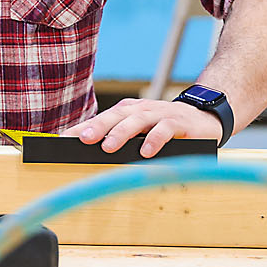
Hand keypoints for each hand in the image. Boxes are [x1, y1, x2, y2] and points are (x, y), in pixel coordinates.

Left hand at [67, 98, 223, 157]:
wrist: (203, 117)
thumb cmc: (165, 127)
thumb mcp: (141, 131)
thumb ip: (121, 139)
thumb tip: (94, 156)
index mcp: (127, 112)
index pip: (100, 119)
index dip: (81, 128)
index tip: (63, 139)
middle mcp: (140, 110)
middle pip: (114, 117)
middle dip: (96, 127)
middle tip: (82, 139)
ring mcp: (159, 114)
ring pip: (136, 121)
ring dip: (121, 134)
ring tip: (108, 148)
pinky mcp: (178, 123)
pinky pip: (164, 130)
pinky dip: (154, 141)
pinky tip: (145, 152)